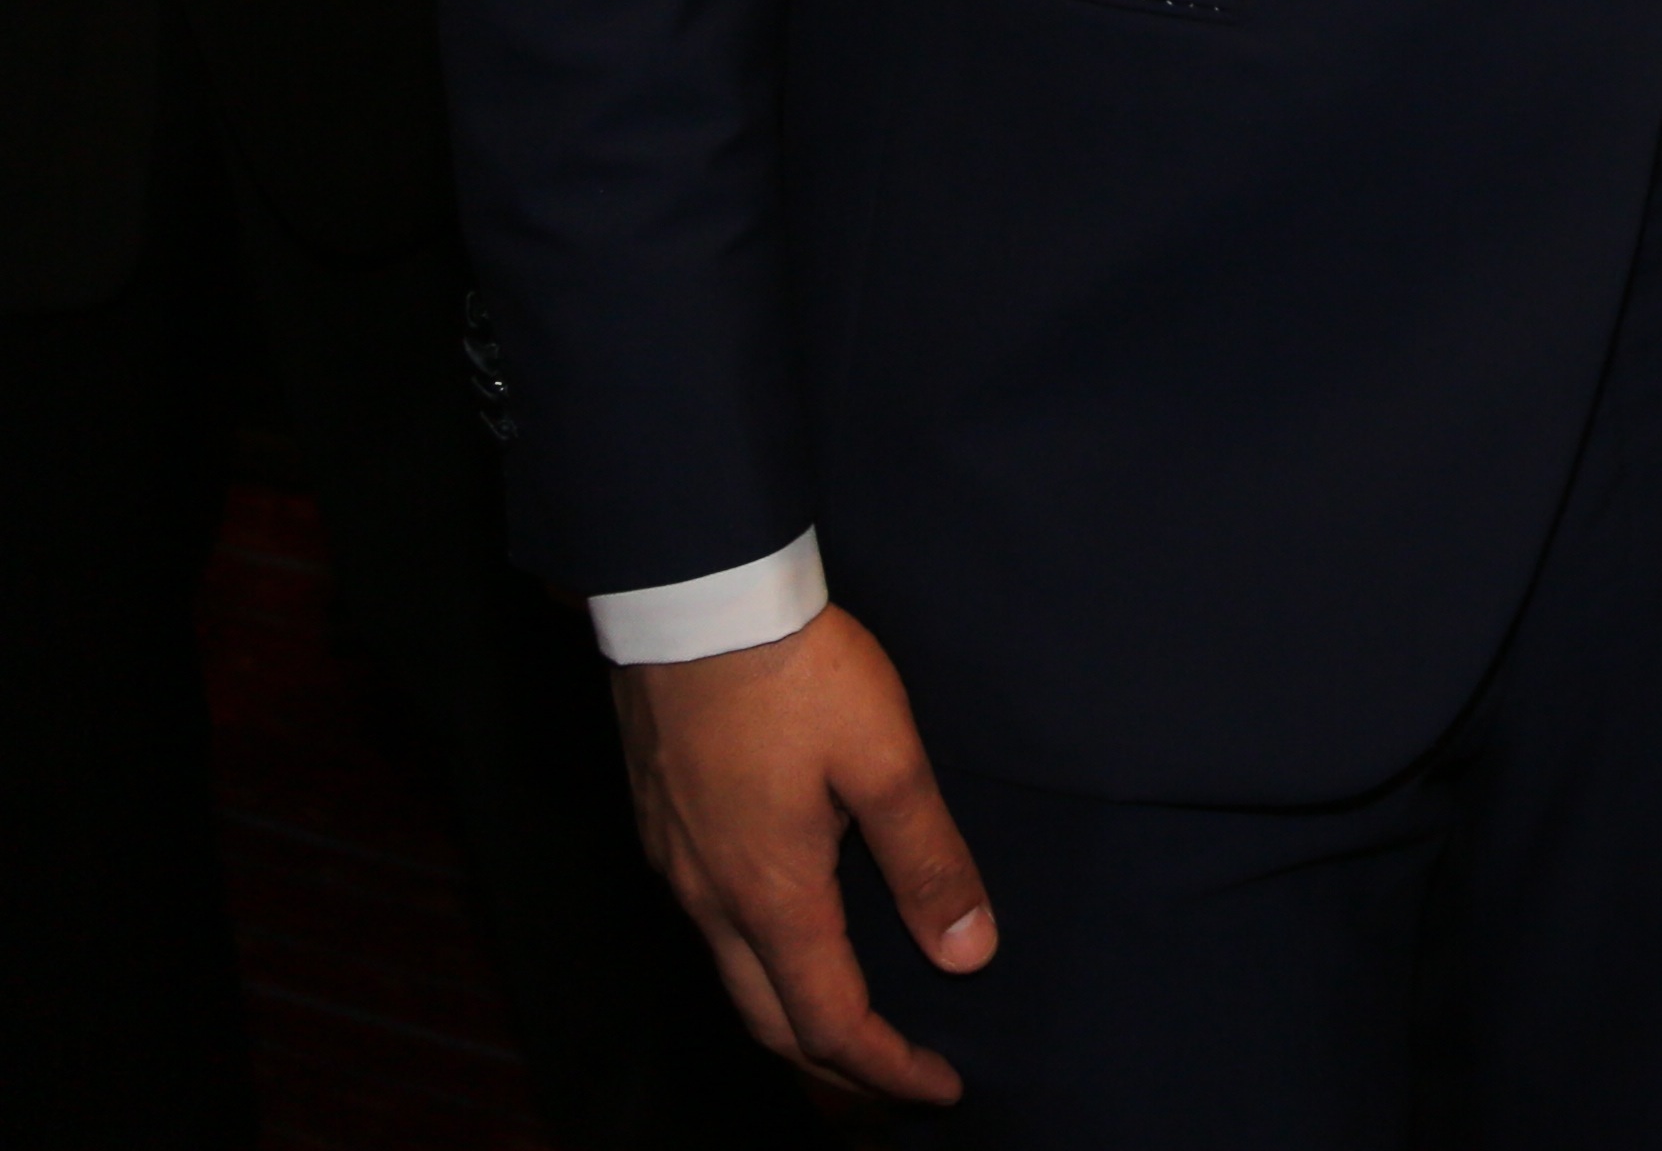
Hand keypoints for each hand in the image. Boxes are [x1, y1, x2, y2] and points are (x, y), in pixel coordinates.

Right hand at [616, 608, 994, 1103]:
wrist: (692, 601)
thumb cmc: (794, 673)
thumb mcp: (887, 762)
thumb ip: (929, 861)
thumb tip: (968, 955)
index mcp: (772, 895)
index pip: (829, 1022)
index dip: (888, 1068)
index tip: (940, 1088)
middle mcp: (711, 898)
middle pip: (769, 1020)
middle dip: (834, 1065)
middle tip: (896, 1080)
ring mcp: (678, 864)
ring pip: (734, 976)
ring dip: (793, 1014)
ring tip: (851, 1022)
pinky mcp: (665, 824)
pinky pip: (711, 925)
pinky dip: (761, 959)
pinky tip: (794, 931)